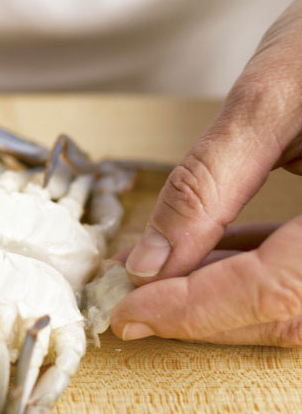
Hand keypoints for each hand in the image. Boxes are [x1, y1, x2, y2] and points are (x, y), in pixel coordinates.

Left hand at [111, 0, 301, 346]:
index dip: (194, 310)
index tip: (129, 313)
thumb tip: (148, 262)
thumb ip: (206, 184)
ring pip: (290, 300)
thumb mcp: (272, 100)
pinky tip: (196, 256)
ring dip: (214, 295)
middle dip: (198, 311)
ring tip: (149, 277)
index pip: (276, 289)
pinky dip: (243, 270)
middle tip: (132, 299)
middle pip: (285, 310)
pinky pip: (298, 271)